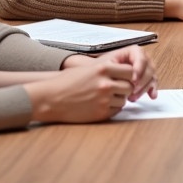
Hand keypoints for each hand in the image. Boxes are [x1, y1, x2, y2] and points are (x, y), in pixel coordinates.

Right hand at [24, 57, 145, 123]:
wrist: (51, 98)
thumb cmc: (67, 82)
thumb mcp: (88, 68)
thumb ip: (107, 70)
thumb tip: (127, 74)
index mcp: (103, 68)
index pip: (131, 71)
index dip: (128, 76)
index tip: (124, 78)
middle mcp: (106, 84)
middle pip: (129, 86)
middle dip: (125, 88)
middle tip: (116, 89)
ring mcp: (104, 100)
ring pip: (123, 100)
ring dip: (118, 99)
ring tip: (105, 97)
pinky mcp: (101, 113)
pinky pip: (116, 111)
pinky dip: (112, 108)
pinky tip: (101, 104)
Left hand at [102, 45, 157, 101]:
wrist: (98, 75)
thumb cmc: (102, 68)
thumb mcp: (108, 65)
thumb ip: (121, 69)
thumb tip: (134, 78)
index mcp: (133, 52)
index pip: (141, 58)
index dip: (139, 69)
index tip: (133, 80)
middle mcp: (141, 59)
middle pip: (149, 68)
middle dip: (142, 81)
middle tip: (133, 92)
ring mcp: (145, 69)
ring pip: (151, 77)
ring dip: (144, 88)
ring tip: (132, 98)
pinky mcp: (146, 79)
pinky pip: (152, 84)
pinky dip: (152, 90)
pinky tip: (151, 96)